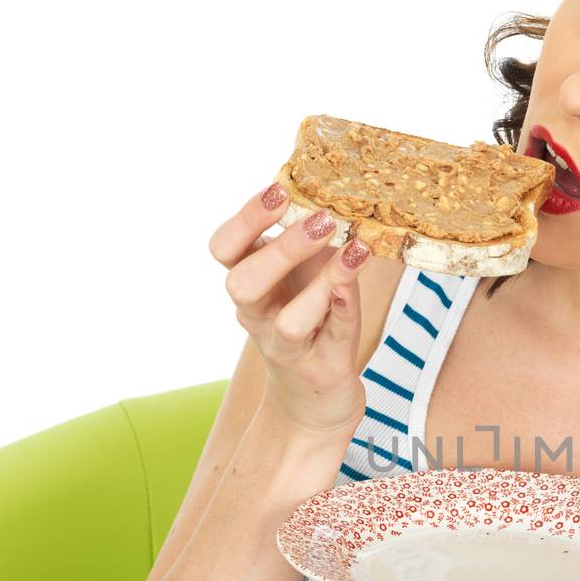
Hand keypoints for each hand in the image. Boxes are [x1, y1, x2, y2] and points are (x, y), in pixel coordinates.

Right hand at [210, 184, 369, 439]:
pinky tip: (355, 286)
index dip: (246, 219)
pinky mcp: (321, 369)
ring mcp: (285, 348)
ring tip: (354, 249)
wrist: (316, 398)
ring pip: (287, 322)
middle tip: (322, 218)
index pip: (224, 248)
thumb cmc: (310, 320)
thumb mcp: (302, 274)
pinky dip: (343, 311)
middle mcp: (257, 316)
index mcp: (248, 283)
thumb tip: (328, 182)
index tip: (279, 189)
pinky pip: (331, 340)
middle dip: (280, 248)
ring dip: (320, 282)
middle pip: (243, 284)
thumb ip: (307, 237)